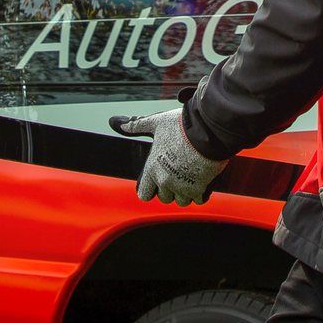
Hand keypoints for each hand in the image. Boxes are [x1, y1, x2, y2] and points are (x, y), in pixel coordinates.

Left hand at [110, 108, 226, 205]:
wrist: (208, 131)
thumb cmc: (181, 126)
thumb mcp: (155, 123)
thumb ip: (135, 125)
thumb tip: (115, 122)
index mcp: (152, 169)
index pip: (144, 194)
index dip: (150, 188)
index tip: (156, 181)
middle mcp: (165, 181)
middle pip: (165, 198)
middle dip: (170, 189)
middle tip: (177, 172)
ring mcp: (183, 187)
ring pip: (181, 200)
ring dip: (185, 192)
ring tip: (189, 175)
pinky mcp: (200, 189)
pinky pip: (198, 200)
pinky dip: (200, 192)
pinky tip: (201, 178)